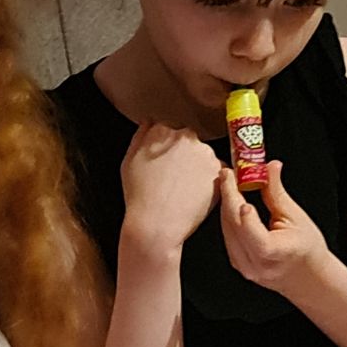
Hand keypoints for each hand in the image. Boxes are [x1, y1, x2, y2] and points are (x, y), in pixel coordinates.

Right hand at [119, 123, 222, 260]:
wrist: (157, 223)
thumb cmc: (140, 196)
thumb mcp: (128, 161)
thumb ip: (140, 137)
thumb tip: (149, 123)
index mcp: (162, 131)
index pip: (169, 130)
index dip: (167, 149)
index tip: (165, 162)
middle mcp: (185, 137)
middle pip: (189, 141)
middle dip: (184, 155)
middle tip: (174, 178)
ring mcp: (204, 152)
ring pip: (204, 155)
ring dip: (198, 167)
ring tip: (184, 188)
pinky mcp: (218, 169)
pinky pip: (218, 170)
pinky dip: (210, 179)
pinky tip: (195, 193)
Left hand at [217, 159, 330, 296]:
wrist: (308, 277)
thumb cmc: (307, 248)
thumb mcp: (296, 217)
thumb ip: (277, 192)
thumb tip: (270, 167)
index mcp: (272, 252)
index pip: (247, 226)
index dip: (236, 200)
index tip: (232, 177)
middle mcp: (254, 264)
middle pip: (232, 224)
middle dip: (228, 195)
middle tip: (227, 173)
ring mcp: (243, 267)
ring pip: (226, 230)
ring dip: (226, 205)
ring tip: (229, 184)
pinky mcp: (238, 265)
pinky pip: (228, 237)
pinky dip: (228, 218)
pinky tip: (231, 203)